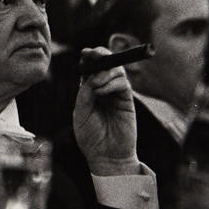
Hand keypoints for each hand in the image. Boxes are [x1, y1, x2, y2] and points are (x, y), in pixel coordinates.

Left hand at [73, 48, 138, 175]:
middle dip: (101, 56)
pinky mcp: (127, 100)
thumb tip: (92, 77)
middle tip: (94, 55)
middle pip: (105, 64)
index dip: (89, 58)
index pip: (90, 68)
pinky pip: (123, 83)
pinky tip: (103, 90)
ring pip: (116, 71)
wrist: (106, 155)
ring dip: (105, 72)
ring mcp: (116, 94)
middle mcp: (103, 89)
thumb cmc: (90, 137)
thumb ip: (85, 94)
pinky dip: (112, 82)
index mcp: (89, 90)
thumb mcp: (81, 113)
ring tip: (96, 85)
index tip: (86, 53)